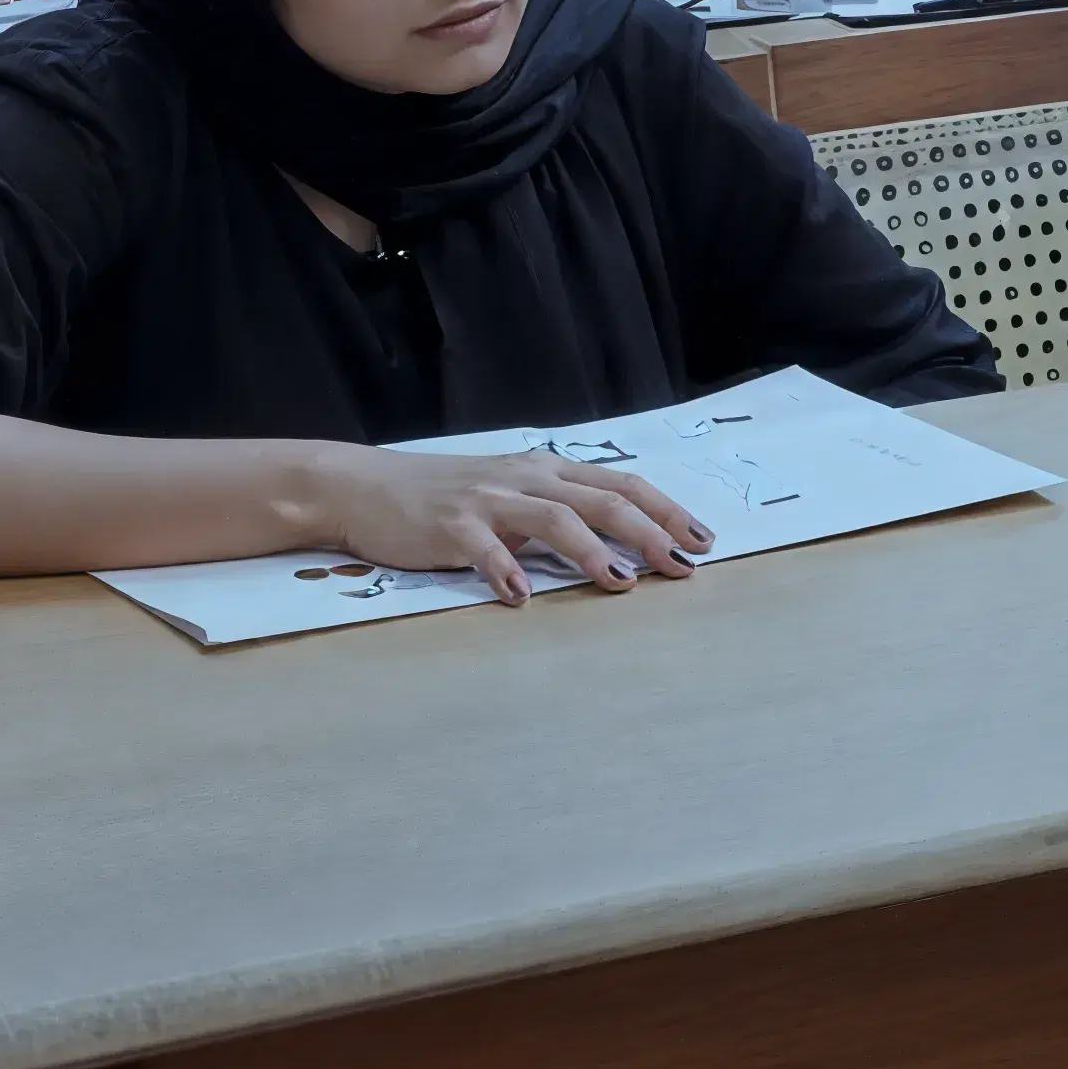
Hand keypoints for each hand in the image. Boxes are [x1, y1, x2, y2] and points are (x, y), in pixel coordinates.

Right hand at [303, 444, 711, 600]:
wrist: (364, 487)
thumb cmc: (445, 497)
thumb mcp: (510, 494)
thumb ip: (556, 512)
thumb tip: (616, 542)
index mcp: (546, 471)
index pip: (621, 485)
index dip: (666, 510)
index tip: (703, 539)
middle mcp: (525, 478)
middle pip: (601, 500)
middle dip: (649, 532)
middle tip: (682, 565)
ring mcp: (487, 500)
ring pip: (554, 517)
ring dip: (591, 551)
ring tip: (621, 583)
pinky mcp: (449, 525)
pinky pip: (483, 548)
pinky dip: (505, 570)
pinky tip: (522, 597)